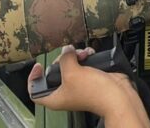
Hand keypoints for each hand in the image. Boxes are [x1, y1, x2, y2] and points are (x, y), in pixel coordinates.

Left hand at [28, 46, 146, 122]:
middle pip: (55, 73)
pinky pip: (83, 65)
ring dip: (75, 56)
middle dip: (62, 60)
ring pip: (70, 66)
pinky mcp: (89, 79)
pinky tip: (90, 54)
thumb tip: (66, 51)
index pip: (35, 92)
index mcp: (55, 98)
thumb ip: (65, 59)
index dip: (34, 79)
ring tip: (83, 54)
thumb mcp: (72, 73)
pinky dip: (85, 58)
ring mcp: (78, 86)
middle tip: (68, 55)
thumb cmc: (93, 91)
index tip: (38, 66)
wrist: (116, 94)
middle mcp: (65, 93)